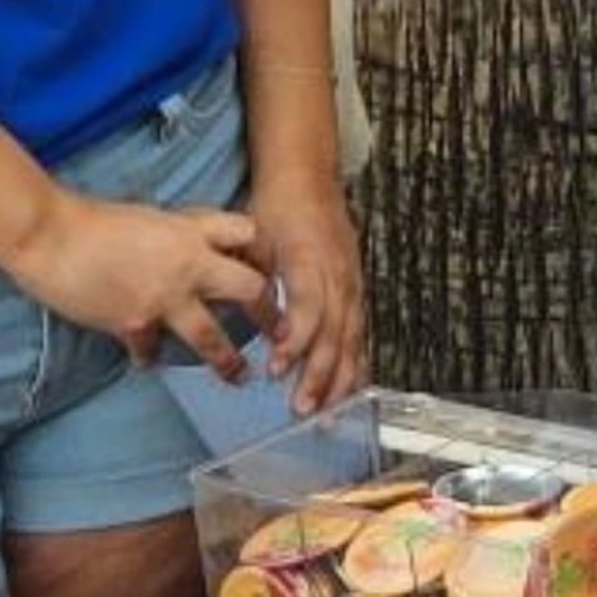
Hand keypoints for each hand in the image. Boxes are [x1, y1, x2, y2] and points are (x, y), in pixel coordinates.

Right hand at [13, 188, 275, 376]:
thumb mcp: (149, 217)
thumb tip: (196, 250)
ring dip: (230, 362)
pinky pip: (152, 351)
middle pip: (250, 290)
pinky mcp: (135, 323)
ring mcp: (163, 297)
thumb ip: (179, 235)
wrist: (50, 236)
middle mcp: (187, 264)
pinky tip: (147, 361)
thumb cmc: (92, 221)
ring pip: (214, 338)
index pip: (248, 235)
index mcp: (190, 230)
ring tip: (240, 376)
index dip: (264, 255)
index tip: (271, 274)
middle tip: (279, 333)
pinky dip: (150, 357)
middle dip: (270, 315)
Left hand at [253, 170, 366, 415]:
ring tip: (322, 415)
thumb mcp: (256, 235)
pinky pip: (360, 336)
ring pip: (350, 341)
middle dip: (318, 374)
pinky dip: (355, 367)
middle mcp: (338, 276)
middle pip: (334, 333)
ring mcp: (352, 286)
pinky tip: (347, 394)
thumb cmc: (278, 209)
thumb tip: (237, 310)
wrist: (308, 181)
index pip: (309, 307)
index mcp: (312, 259)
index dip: (297, 340)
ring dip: (338, 381)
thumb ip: (251, 273)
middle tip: (300, 407)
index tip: (278, 367)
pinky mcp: (357, 294)